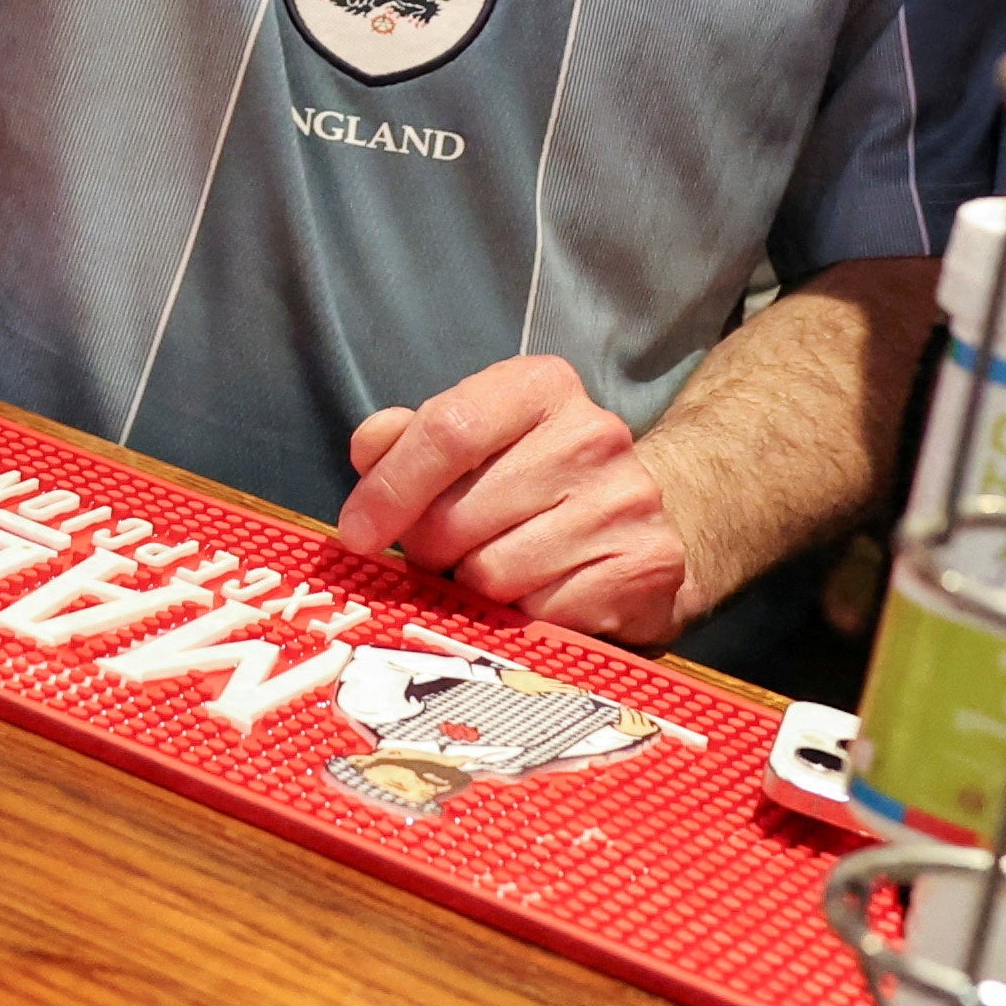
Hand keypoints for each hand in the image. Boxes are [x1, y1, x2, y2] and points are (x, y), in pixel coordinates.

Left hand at [334, 353, 700, 643]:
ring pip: (493, 574)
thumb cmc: (536, 483)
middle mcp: (592, 434)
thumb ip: (409, 440)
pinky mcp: (647, 566)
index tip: (357, 534)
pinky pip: (541, 615)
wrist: (649, 526)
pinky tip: (540, 595)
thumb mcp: (474, 442)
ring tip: (496, 571)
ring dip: (475, 588)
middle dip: (430, 549)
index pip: (448, 430)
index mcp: (541, 387)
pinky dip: (523, 618)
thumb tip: (369, 450)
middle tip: (446, 555)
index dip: (389, 489)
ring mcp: (625, 501)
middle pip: (458, 515)